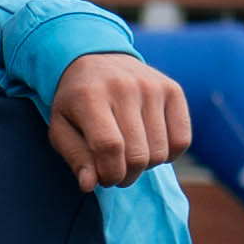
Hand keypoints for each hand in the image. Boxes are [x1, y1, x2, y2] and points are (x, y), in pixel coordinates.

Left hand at [44, 51, 193, 190]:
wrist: (97, 58)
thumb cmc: (76, 102)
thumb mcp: (61, 128)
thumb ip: (75, 157)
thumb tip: (90, 185)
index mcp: (90, 96)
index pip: (109, 147)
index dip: (109, 173)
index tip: (103, 178)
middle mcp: (124, 88)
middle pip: (137, 155)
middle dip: (125, 175)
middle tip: (115, 169)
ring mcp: (152, 87)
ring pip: (160, 152)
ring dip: (145, 165)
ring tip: (129, 153)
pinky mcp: (173, 90)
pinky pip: (181, 140)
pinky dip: (168, 154)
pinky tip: (150, 144)